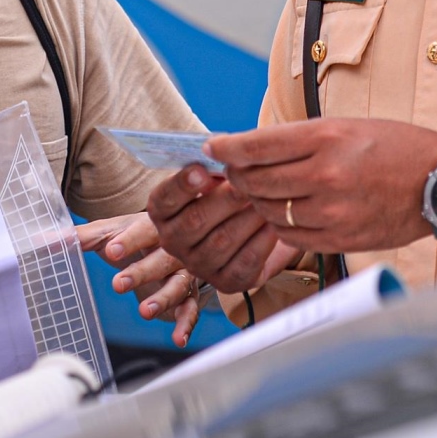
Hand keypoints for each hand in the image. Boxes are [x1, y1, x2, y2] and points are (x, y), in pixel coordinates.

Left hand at [78, 212, 200, 347]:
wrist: (169, 240)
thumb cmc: (132, 236)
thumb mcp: (107, 233)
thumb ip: (78, 238)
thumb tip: (38, 240)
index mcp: (151, 226)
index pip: (142, 229)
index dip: (129, 240)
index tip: (111, 250)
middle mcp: (172, 248)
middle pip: (162, 258)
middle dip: (141, 272)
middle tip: (118, 284)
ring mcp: (183, 271)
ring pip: (178, 285)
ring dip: (163, 299)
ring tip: (144, 312)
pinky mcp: (189, 294)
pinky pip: (191, 309)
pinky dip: (186, 324)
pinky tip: (178, 338)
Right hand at [146, 169, 301, 294]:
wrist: (246, 231)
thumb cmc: (225, 195)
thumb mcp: (212, 178)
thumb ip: (211, 168)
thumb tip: (224, 156)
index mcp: (161, 212)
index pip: (165, 199)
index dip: (182, 185)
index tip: (202, 170)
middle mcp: (173, 241)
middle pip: (195, 220)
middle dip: (224, 199)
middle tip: (247, 182)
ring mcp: (198, 265)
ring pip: (222, 241)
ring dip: (248, 217)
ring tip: (267, 198)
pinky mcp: (226, 282)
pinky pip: (245, 261)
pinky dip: (262, 240)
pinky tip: (274, 223)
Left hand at [207, 118, 436, 252]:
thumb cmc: (395, 148)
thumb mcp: (346, 127)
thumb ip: (300, 139)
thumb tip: (252, 148)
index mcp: (326, 138)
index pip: (257, 146)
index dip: (227, 148)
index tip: (213, 148)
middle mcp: (326, 175)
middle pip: (256, 180)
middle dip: (238, 176)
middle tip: (234, 171)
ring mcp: (333, 211)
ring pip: (271, 210)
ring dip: (259, 201)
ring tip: (262, 191)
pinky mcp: (341, 239)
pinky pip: (292, 235)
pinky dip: (282, 223)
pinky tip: (288, 211)